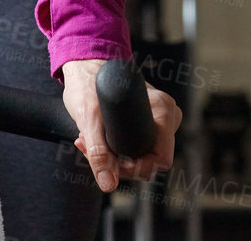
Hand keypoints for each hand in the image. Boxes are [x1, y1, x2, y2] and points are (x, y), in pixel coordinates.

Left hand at [59, 58, 181, 192]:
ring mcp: (158, 118)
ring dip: (112, 155)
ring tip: (87, 139)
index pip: (161, 159)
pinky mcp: (147, 120)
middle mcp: (167, 114)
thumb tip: (109, 184)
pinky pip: (136, 146)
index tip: (110, 161)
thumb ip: (98, 152)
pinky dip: (114, 148)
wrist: (84, 65)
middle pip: (150, 159)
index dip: (136, 168)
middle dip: (118, 161)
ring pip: (141, 154)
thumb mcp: (89, 119)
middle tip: (89, 146)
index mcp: (163, 110)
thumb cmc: (88, 84)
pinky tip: (94, 138)